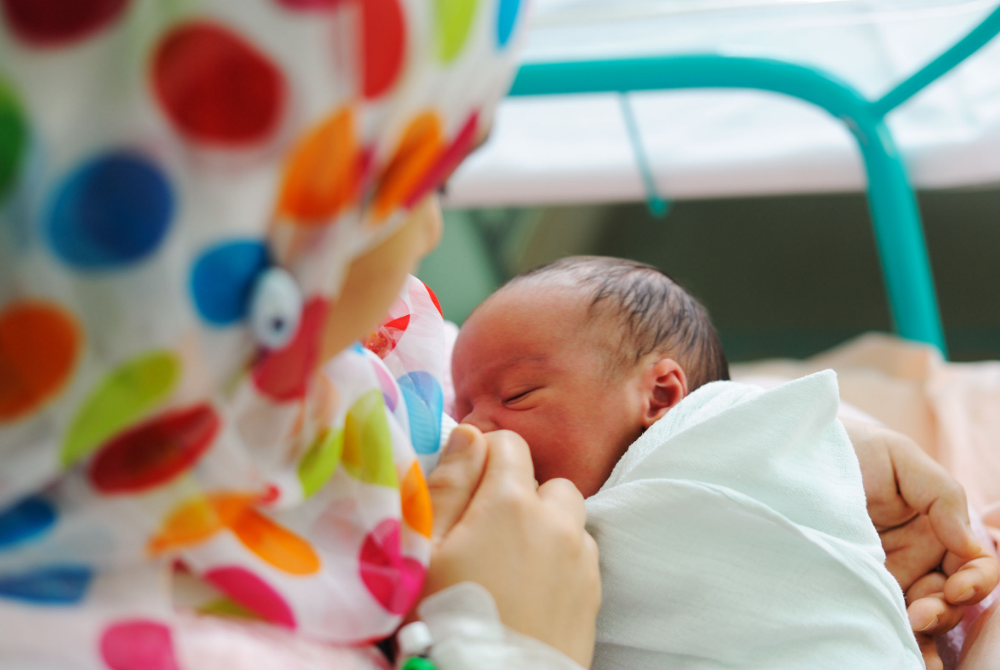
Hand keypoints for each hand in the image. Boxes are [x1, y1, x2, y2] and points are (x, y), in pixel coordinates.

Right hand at [422, 425, 600, 667]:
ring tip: (510, 563)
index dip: (482, 458)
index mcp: (512, 502)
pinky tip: (531, 589)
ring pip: (568, 519)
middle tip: (485, 533)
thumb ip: (448, 484)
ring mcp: (580, 559)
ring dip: (545, 527)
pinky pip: (580, 556)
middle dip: (519, 494)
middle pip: (546, 481)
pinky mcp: (593, 595)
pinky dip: (560, 560)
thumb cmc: (446, 618)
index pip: (509, 443)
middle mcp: (557, 522)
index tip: (463, 491)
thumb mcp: (426, 550)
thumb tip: (469, 433)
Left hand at [843, 418, 999, 669]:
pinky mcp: (851, 589)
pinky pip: (882, 620)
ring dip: (925, 632)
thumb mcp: (897, 457)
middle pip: (949, 596)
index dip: (976, 579)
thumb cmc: (844, 448)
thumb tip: (972, 545)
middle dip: (944, 610)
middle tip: (920, 615)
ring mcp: (884, 575)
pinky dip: (898, 642)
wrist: (783, 454)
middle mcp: (914, 554)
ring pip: (920, 615)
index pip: (971, 560)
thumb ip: (942, 494)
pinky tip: (906, 658)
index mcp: (934, 525)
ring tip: (909, 632)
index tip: (956, 587)